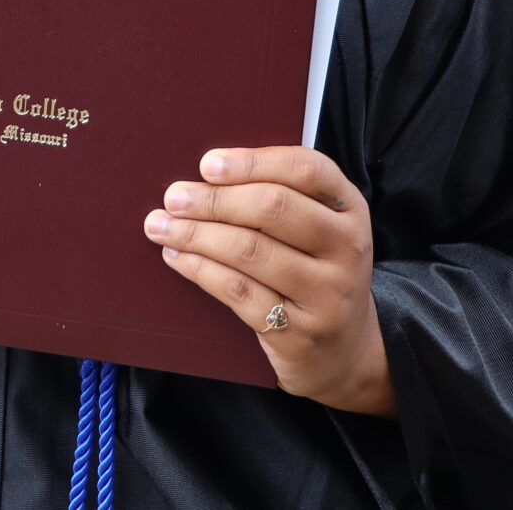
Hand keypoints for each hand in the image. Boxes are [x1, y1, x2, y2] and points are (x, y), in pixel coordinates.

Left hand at [146, 146, 394, 414]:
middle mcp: (347, 249)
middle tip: (173, 198)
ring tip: (160, 226)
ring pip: (250, 251)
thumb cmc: (313, 271)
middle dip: (214, 200)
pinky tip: (177, 257)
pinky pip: (239, 292)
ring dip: (196, 234)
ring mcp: (327, 295)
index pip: (306, 169)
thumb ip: (280, 194)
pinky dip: (201, 270)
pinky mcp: (300, 334)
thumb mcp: (317, 228)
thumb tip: (206, 173)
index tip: (207, 164)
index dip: (253, 161)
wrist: (342, 351)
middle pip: (273, 208)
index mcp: (351, 209)